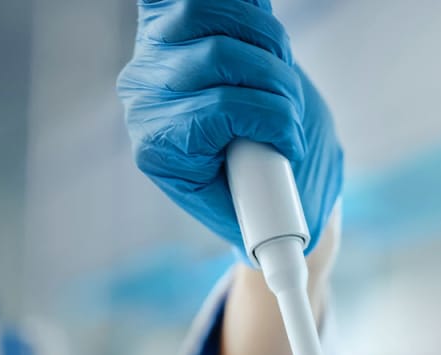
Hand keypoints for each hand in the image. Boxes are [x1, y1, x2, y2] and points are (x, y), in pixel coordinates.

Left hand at [118, 0, 343, 253]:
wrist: (236, 158)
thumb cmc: (257, 190)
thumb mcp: (265, 213)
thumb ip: (273, 214)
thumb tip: (290, 244)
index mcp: (160, 150)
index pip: (215, 111)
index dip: (269, 119)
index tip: (293, 142)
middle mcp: (145, 98)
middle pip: (217, 57)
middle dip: (276, 83)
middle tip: (295, 109)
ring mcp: (152, 53)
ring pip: (208, 16)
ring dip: (266, 39)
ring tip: (282, 68)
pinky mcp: (164, 21)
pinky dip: (244, 6)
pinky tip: (262, 31)